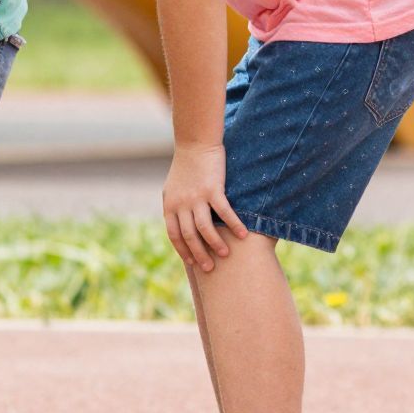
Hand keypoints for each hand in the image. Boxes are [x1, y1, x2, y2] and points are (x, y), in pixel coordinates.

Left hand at [161, 143, 244, 270]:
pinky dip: (234, 225)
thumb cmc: (186, 168)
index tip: (192, 264)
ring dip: (216, 243)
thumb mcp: (173, 190)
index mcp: (170, 205)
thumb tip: (181, 226)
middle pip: (189, 236)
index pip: (174, 235)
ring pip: (205, 228)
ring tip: (225, 254)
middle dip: (199, 254)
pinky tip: (243, 235)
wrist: (194, 144)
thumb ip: (176, 208)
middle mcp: (181, 204)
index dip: (183, 251)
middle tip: (210, 268)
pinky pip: (224, 212)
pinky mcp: (212, 189)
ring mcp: (196, 197)